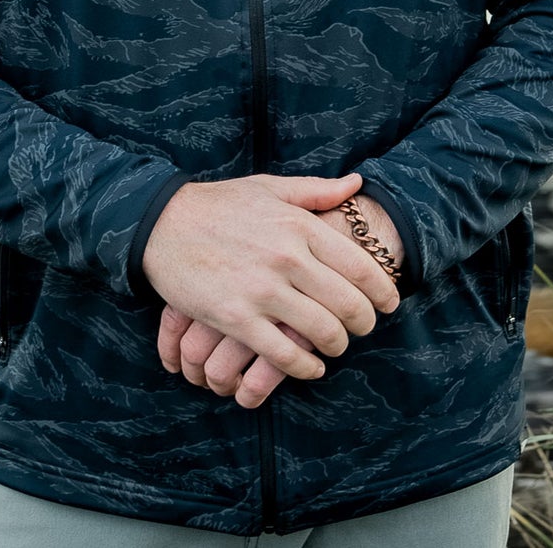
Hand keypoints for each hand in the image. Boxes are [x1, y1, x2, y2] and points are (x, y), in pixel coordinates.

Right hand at [141, 172, 398, 384]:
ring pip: (322, 332)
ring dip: (337, 347)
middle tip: (364, 329)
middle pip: (349, 304)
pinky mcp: (236, 318)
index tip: (390, 302)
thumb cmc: (220, 205)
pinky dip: (305, 367)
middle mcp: (287, 257)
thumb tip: (357, 184)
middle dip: (364, 323)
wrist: (163, 224)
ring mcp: (262, 290)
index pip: (361, 266)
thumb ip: (316, 191)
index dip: (383, 290)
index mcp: (299, 225)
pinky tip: (311, 368)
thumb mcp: (270, 188)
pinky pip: (284, 354)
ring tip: (336, 347)